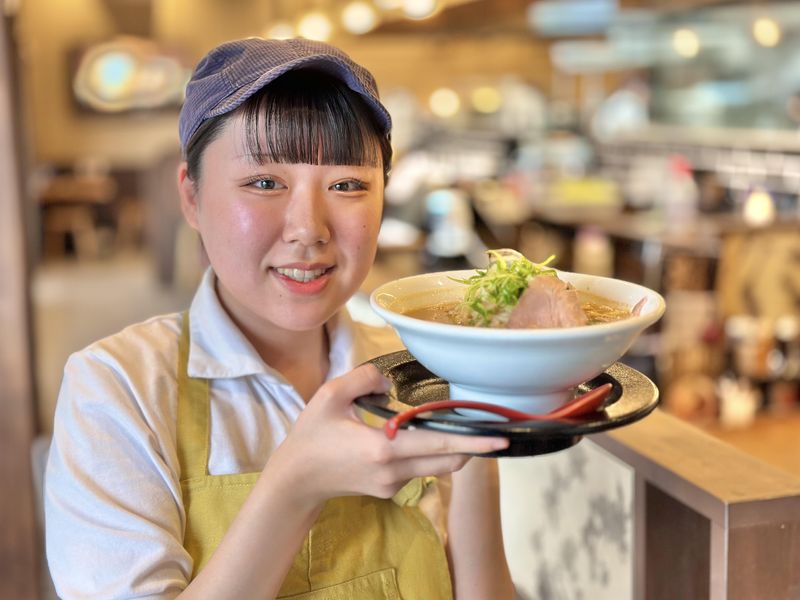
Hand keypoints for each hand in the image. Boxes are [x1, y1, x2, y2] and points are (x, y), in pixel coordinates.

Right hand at [268, 364, 508, 508]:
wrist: (296, 480)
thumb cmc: (311, 436)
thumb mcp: (330, 395)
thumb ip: (364, 378)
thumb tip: (389, 380)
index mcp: (383, 448)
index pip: (439, 443)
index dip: (473, 441)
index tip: (500, 439)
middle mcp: (394, 471)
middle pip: (449, 459)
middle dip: (472, 445)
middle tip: (490, 427)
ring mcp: (393, 484)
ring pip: (438, 465)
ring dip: (450, 447)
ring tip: (454, 425)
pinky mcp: (390, 490)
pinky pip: (420, 469)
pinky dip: (428, 452)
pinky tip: (415, 436)